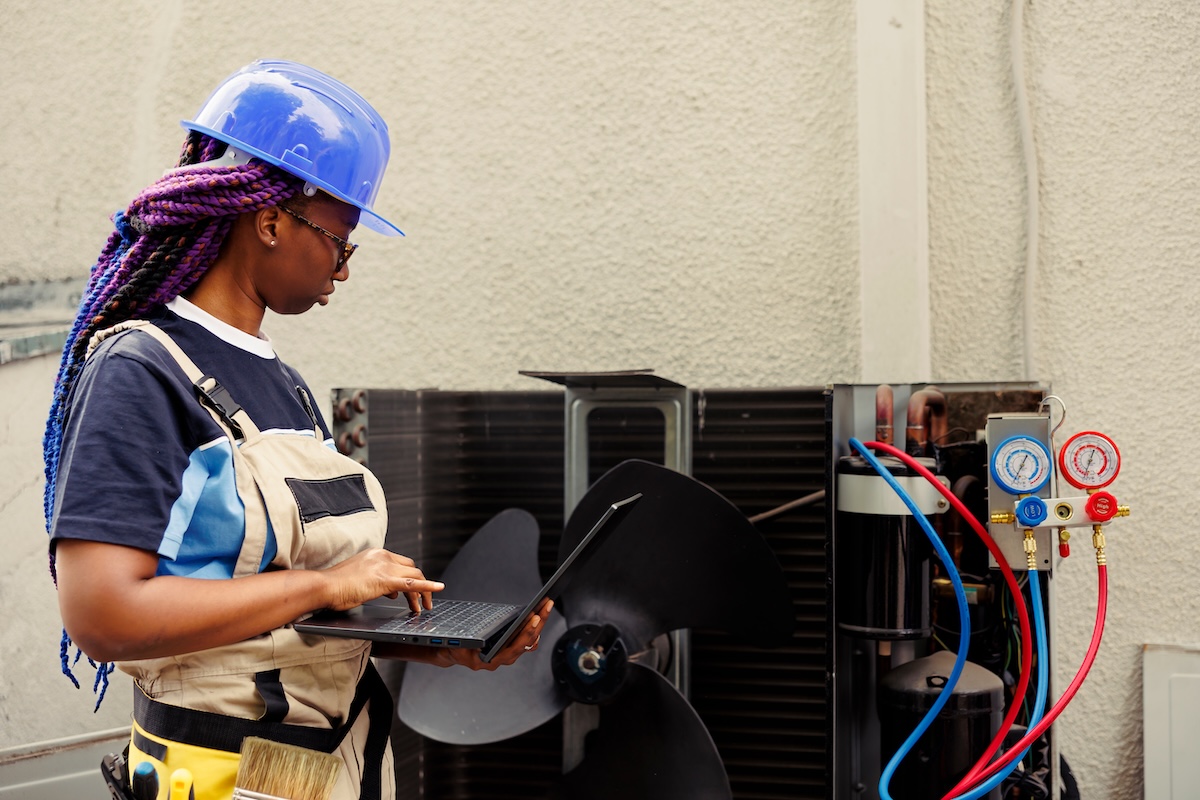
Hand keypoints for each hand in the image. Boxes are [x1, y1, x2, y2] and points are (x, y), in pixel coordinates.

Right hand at [320, 548, 444, 612]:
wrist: (323, 586)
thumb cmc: (335, 586)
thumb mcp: (359, 579)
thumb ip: (376, 581)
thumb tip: (391, 592)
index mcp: (375, 554)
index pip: (401, 563)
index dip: (408, 578)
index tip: (410, 592)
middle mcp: (382, 556)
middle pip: (411, 568)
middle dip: (420, 585)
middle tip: (421, 602)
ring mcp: (384, 566)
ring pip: (414, 576)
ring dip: (423, 592)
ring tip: (422, 607)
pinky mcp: (384, 579)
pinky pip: (412, 583)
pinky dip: (427, 587)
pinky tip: (437, 589)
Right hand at [436, 598, 553, 670]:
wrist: (455, 652)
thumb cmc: (455, 648)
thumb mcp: (456, 647)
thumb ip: (463, 647)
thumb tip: (469, 645)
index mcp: (492, 659)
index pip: (515, 648)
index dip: (525, 633)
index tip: (533, 618)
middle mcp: (504, 658)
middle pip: (527, 641)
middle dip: (538, 622)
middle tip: (546, 605)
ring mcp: (509, 652)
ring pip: (530, 639)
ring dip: (539, 622)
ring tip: (546, 605)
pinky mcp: (511, 646)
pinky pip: (528, 638)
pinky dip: (535, 626)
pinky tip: (540, 613)